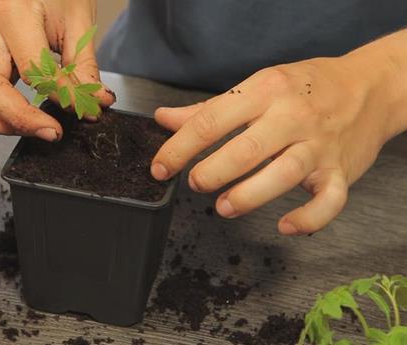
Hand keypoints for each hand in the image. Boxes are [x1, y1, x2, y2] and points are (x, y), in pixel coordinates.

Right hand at [0, 0, 114, 140]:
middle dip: (20, 120)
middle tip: (53, 132)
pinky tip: (15, 119)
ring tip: (32, 129)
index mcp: (11, 11)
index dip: (60, 96)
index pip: (32, 70)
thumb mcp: (79, 22)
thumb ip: (84, 68)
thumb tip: (93, 104)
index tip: (83, 110)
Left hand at [151, 55, 405, 234]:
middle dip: (212, 172)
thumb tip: (165, 119)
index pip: (211, 121)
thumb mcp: (258, 86)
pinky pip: (329, 201)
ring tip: (224, 207)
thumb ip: (209, 108)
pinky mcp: (342, 171)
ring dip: (248, 196)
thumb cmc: (307, 87)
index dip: (179, 148)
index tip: (160, 167)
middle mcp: (293, 117)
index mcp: (265, 91)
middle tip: (195, 183)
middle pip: (246, 149)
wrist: (372, 87)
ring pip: (283, 175)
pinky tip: (284, 226)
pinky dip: (308, 218)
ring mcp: (319, 146)